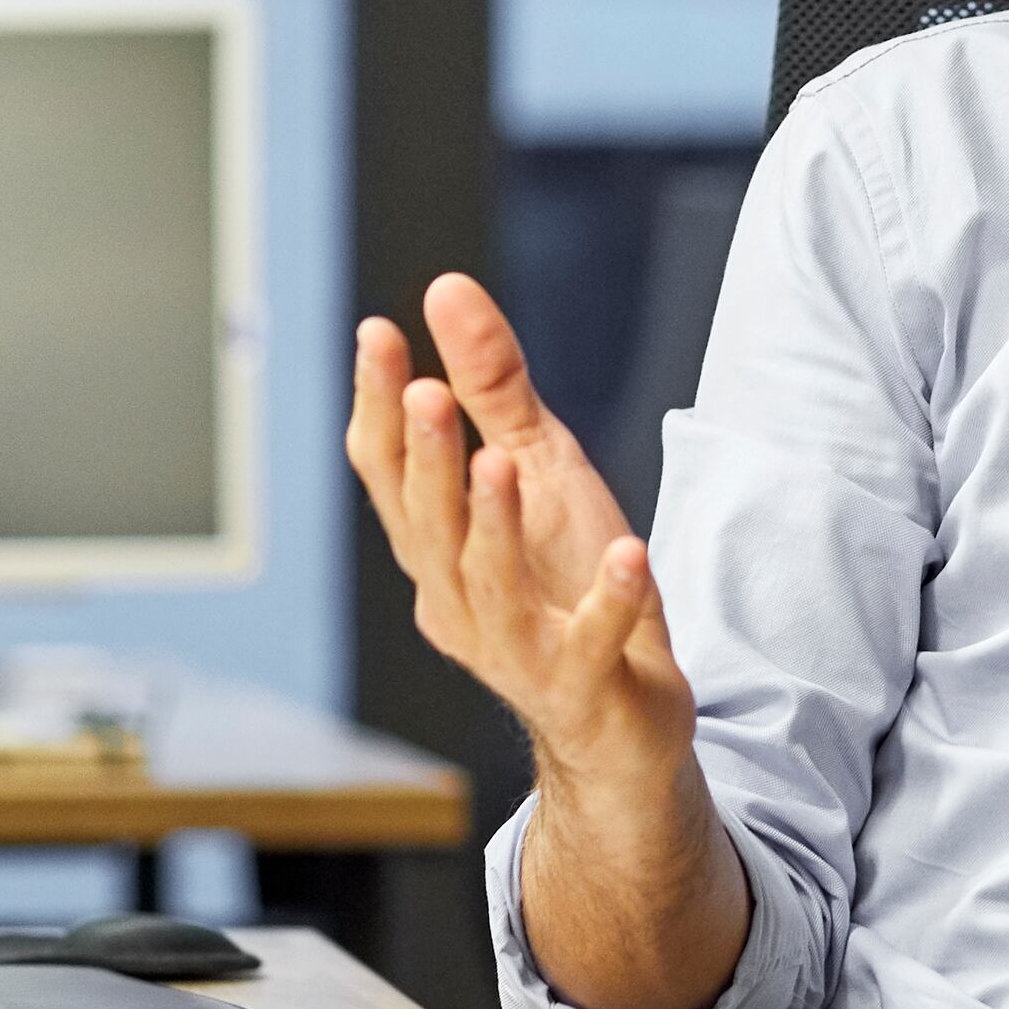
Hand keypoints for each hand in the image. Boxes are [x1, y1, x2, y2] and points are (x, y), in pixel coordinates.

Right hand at [346, 275, 688, 790]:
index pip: (389, 474)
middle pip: (428, 527)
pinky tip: (630, 557)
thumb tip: (445, 288)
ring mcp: (516, 649)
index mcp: (436, 548)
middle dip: (427, 460)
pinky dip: (609, 601)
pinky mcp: (582, 684)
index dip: (380, 407)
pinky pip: (592, 639)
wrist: (622, 719)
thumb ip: (492, 386)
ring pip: (489, 584)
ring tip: (502, 464)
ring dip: (493, 525)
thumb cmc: (570, 583)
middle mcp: (456, 601)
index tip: (378, 333)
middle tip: (426, 392)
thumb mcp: (539, 468)